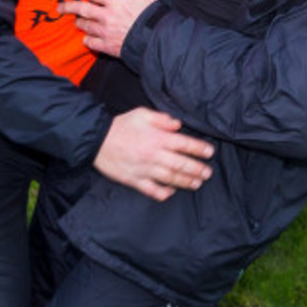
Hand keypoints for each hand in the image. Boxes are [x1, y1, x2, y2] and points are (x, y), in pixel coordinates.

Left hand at [60, 0, 154, 56]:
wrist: (158, 40)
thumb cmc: (152, 16)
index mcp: (115, 1)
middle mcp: (106, 16)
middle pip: (81, 9)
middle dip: (68, 7)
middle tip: (60, 7)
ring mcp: (105, 32)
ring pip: (85, 26)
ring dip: (79, 22)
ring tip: (77, 21)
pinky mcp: (108, 46)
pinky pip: (90, 43)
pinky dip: (87, 40)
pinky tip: (87, 38)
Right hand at [94, 108, 214, 200]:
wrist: (97, 140)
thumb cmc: (121, 126)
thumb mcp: (141, 113)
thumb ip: (161, 118)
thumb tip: (177, 124)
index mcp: (157, 138)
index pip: (184, 144)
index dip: (198, 148)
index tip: (209, 152)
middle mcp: (153, 155)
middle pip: (181, 164)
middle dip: (197, 169)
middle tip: (208, 173)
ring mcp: (144, 169)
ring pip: (170, 178)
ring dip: (185, 182)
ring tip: (197, 183)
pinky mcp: (134, 180)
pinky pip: (151, 190)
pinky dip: (163, 193)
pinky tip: (171, 192)